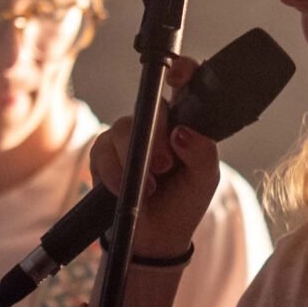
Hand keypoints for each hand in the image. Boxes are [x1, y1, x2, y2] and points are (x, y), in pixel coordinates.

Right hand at [88, 55, 221, 260]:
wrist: (157, 236)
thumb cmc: (185, 200)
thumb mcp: (205, 179)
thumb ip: (203, 153)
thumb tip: (182, 133)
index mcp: (185, 120)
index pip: (185, 84)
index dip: (182, 70)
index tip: (176, 77)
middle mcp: (155, 122)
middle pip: (150, 108)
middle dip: (156, 138)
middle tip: (164, 166)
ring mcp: (127, 135)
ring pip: (123, 128)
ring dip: (135, 160)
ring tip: (149, 188)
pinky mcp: (104, 152)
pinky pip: (102, 151)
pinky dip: (115, 173)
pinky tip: (126, 190)